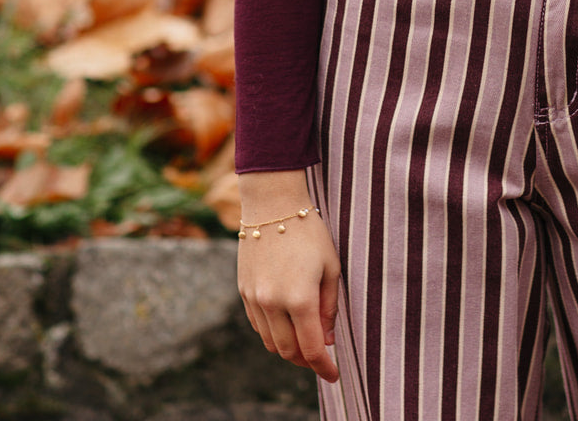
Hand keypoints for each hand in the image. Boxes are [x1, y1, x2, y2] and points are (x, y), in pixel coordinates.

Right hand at [237, 172, 340, 381]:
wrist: (272, 203)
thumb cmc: (309, 231)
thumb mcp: (330, 265)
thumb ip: (329, 305)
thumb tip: (327, 338)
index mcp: (299, 297)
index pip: (312, 347)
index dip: (324, 366)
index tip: (334, 374)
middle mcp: (273, 303)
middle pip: (288, 351)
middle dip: (306, 360)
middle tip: (320, 358)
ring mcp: (255, 298)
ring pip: (271, 342)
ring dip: (288, 349)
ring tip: (305, 344)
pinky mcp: (244, 291)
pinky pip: (258, 325)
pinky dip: (273, 333)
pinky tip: (286, 326)